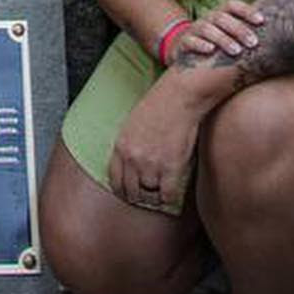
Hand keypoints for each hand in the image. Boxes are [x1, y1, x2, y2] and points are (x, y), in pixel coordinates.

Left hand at [108, 77, 202, 212]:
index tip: (129, 193)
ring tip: (161, 193)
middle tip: (148, 196)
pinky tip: (172, 191)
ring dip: (156, 197)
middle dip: (140, 196)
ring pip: (150, 195)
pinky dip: (170, 197)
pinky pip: (168, 195)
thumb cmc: (158, 105)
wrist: (178, 97)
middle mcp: (133, 158)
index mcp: (120, 146)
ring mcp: (151, 164)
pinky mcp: (171, 168)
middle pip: (131, 192)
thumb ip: (128, 146)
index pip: (115, 179)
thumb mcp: (132, 124)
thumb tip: (130, 166)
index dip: (122, 190)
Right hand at [169, 0, 264, 63]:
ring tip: (237, 51)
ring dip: (223, 39)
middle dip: (238, 29)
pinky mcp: (184, 43)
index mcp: (220, 14)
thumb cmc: (217, 42)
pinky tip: (211, 50)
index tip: (262, 21)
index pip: (232, 5)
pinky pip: (190, 40)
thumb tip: (278, 33)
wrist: (185, 49)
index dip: (246, 11)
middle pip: (222, 18)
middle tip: (253, 43)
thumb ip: (246, 31)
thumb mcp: (229, 34)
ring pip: (207, 29)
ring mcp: (195, 30)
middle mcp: (207, 19)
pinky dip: (200, 44)